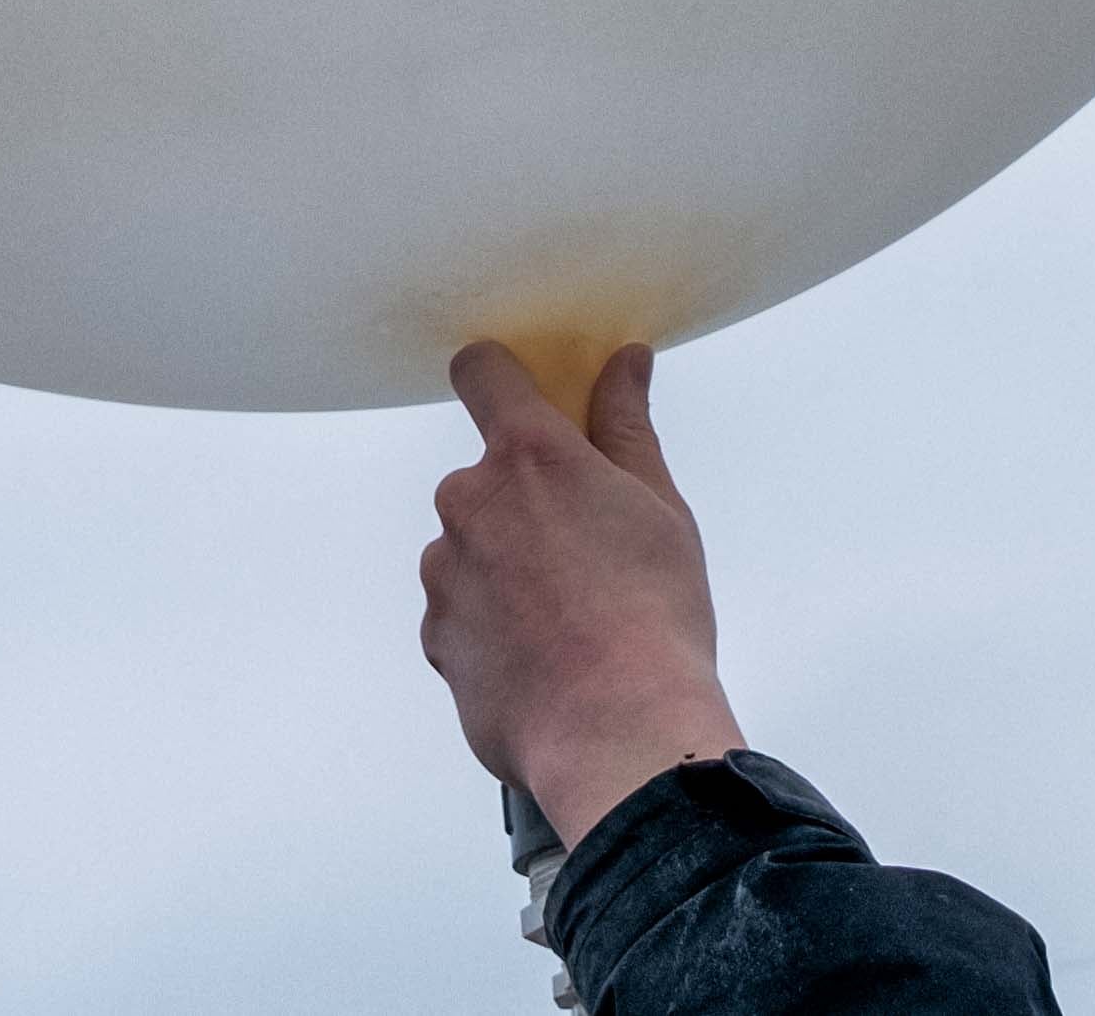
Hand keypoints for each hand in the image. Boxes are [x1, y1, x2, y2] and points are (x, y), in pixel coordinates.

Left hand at [417, 341, 745, 843]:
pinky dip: (493, 628)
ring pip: (472, 550)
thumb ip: (626, 424)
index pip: (483, 373)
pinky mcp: (435, 638)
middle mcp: (469, 502)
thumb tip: (624, 361)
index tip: (520, 395)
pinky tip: (545, 661)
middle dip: (524, 504)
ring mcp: (444, 574)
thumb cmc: (654, 615)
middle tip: (586, 554)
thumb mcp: (659, 506)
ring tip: (571, 621)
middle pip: (486, 479)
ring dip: (506, 569)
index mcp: (528, 456)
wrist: (618, 734)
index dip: (499, 376)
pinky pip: (462, 615)